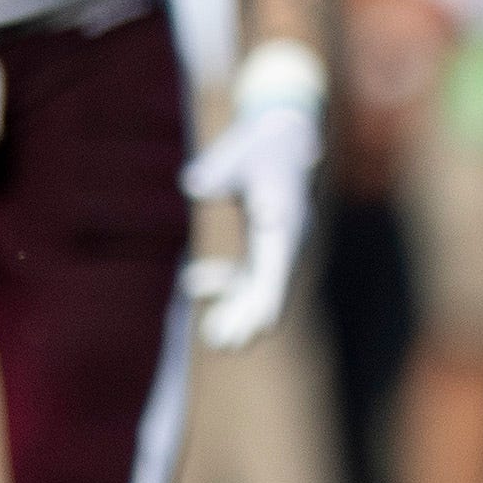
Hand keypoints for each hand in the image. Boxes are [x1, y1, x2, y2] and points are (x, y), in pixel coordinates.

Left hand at [181, 54, 323, 350]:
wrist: (281, 138)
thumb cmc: (256, 144)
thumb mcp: (236, 153)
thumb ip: (216, 171)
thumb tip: (195, 186)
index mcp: (285, 215)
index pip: (278, 261)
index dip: (269, 294)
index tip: (265, 324)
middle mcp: (288, 236)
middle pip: (271, 282)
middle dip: (249, 314)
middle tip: (225, 344)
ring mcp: (279, 244)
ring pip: (261, 285)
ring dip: (238, 309)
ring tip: (214, 340)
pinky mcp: (266, 245)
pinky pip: (250, 273)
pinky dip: (227, 284)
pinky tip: (194, 281)